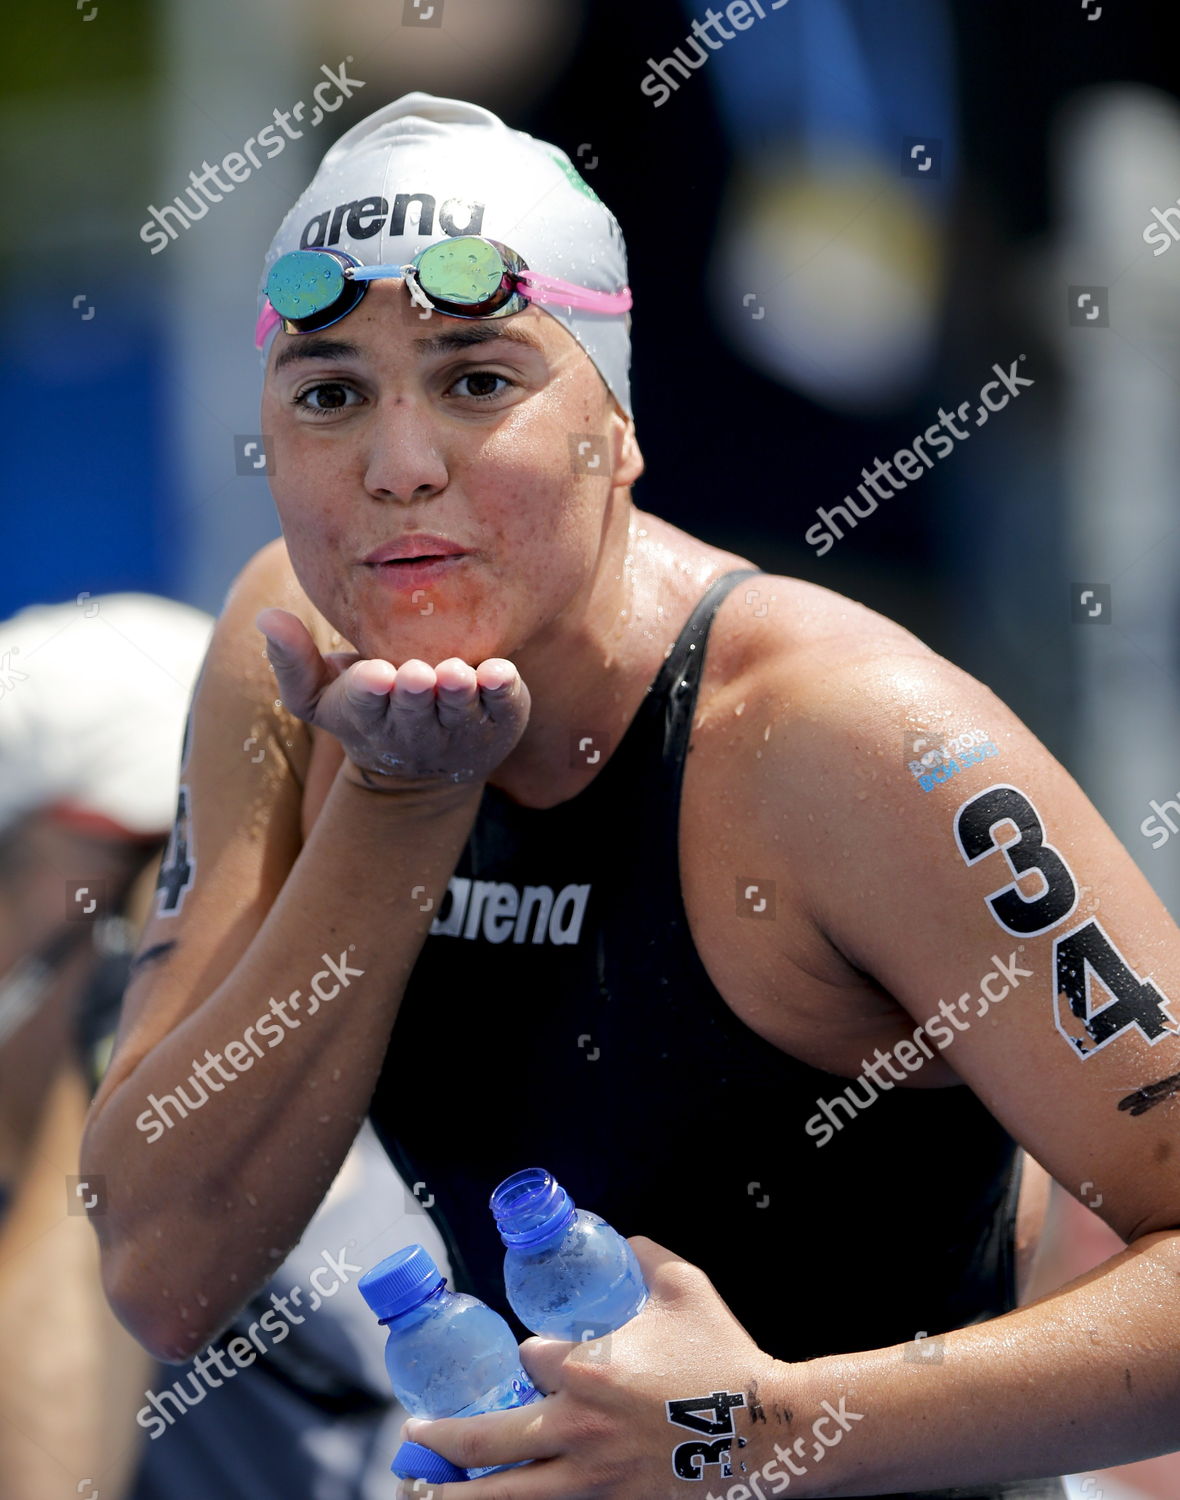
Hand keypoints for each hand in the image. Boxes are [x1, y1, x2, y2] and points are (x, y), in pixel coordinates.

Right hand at [255, 607, 529, 791]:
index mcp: (369, 715)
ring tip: (456, 674)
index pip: (365, 705)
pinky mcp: (500, 721)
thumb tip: (265, 616)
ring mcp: (460, 728)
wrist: (424, 767)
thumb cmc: (366, 710)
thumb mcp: (319, 694)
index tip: (373, 677)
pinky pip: (505, 708)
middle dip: (415, 695)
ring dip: (459, 694)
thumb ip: (292, 659)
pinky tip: (501, 672)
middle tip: (417, 674)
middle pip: (415, 711)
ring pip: (461, 712)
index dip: (369, 692)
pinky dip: (503, 692)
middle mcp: (415, 727)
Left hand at [394, 1238, 793, 1498]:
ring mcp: (594, 1481)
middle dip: (443, 1439)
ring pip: (507, 1497)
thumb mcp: (685, 1288)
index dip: (524, 1355)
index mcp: (589, 1370)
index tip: (530, 1356)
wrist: (770, 1431)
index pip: (527, 1359)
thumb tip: (624, 1239)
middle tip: (416, 1436)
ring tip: (423, 1493)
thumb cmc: (725, 1357)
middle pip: (488, 1440)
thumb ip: (645, 1256)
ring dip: (459, 1496)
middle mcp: (579, 1430)